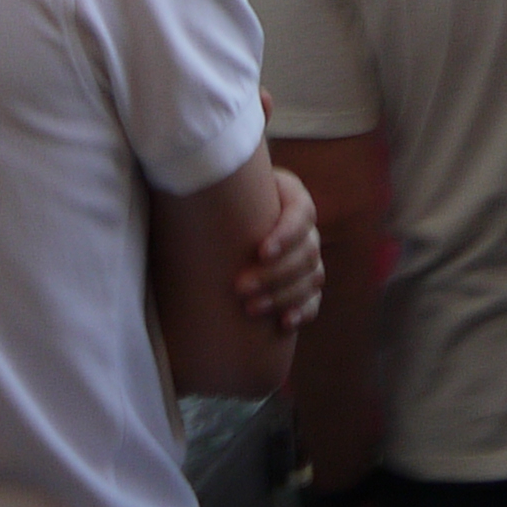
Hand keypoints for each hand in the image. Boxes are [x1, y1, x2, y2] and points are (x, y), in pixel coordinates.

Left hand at [235, 165, 324, 332]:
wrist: (226, 219)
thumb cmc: (222, 199)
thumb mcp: (224, 185)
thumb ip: (220, 186)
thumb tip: (192, 182)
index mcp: (292, 197)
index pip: (301, 215)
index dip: (286, 235)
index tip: (260, 251)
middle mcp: (306, 229)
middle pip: (307, 252)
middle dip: (274, 273)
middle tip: (239, 287)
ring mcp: (309, 259)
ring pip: (311, 278)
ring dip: (282, 296)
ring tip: (249, 309)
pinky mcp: (305, 285)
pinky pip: (314, 301)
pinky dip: (302, 312)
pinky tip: (283, 323)